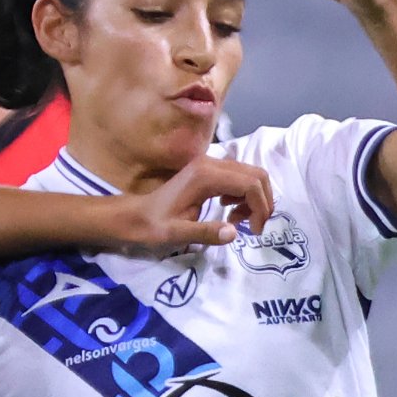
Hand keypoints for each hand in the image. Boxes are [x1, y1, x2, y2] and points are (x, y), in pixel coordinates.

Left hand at [109, 155, 273, 254]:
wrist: (135, 215)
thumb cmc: (153, 225)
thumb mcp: (177, 234)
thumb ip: (205, 233)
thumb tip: (234, 233)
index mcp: (205, 176)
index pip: (250, 184)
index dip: (260, 208)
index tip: (253, 231)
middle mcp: (211, 163)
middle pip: (256, 174)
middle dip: (262, 202)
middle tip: (252, 227)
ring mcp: (211, 164)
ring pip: (251, 175)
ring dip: (254, 199)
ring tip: (237, 221)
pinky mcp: (209, 170)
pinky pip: (240, 177)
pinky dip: (244, 195)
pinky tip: (229, 211)